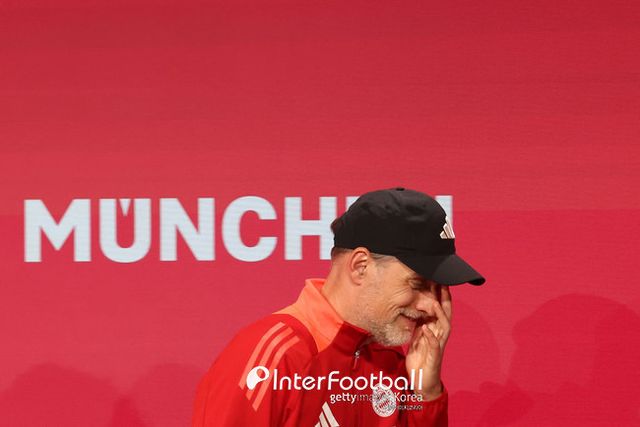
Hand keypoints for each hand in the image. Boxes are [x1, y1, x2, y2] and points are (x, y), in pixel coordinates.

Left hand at [405, 285, 451, 400]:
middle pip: (445, 313)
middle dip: (444, 298)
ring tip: (434, 303)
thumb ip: (419, 321)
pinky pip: (435, 346)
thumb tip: (415, 305)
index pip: (440, 308)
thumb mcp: (417, 335)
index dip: (440, 294)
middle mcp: (440, 334)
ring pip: (444, 327)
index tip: (437, 278)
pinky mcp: (434, 357)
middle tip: (442, 282)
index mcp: (435, 328)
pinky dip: (431, 337)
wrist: (421, 380)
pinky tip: (426, 329)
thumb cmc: (420, 356)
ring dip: (439, 315)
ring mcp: (438, 345)